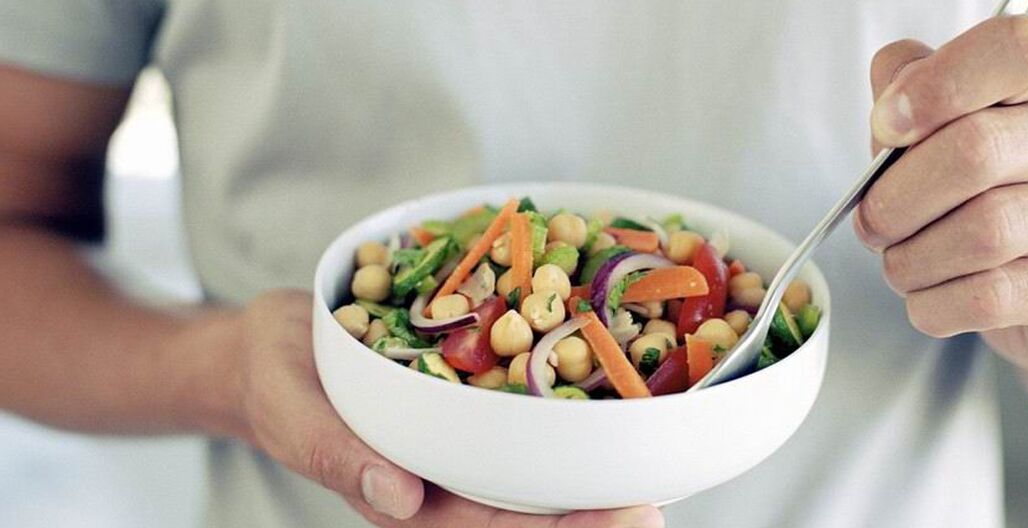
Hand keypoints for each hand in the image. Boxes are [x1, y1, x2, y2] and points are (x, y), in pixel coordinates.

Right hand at [220, 290, 663, 526]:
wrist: (275, 343)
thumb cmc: (276, 380)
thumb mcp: (290, 411)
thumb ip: (334, 453)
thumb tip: (398, 496)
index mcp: (408, 498)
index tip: (623, 519)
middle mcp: (447, 481)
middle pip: (531, 512)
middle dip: (595, 516)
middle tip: (657, 506)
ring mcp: (462, 448)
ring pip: (538, 474)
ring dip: (595, 474)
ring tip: (662, 465)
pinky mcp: (471, 407)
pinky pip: (527, 421)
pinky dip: (573, 418)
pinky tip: (621, 403)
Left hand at [855, 15, 1027, 371]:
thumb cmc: (983, 204)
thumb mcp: (939, 140)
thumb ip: (907, 101)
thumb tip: (888, 107)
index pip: (1013, 48)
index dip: (935, 85)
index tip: (887, 127)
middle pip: (975, 150)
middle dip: (896, 198)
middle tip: (872, 224)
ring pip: (984, 231)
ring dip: (913, 260)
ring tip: (902, 268)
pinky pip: (993, 296)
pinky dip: (936, 305)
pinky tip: (928, 302)